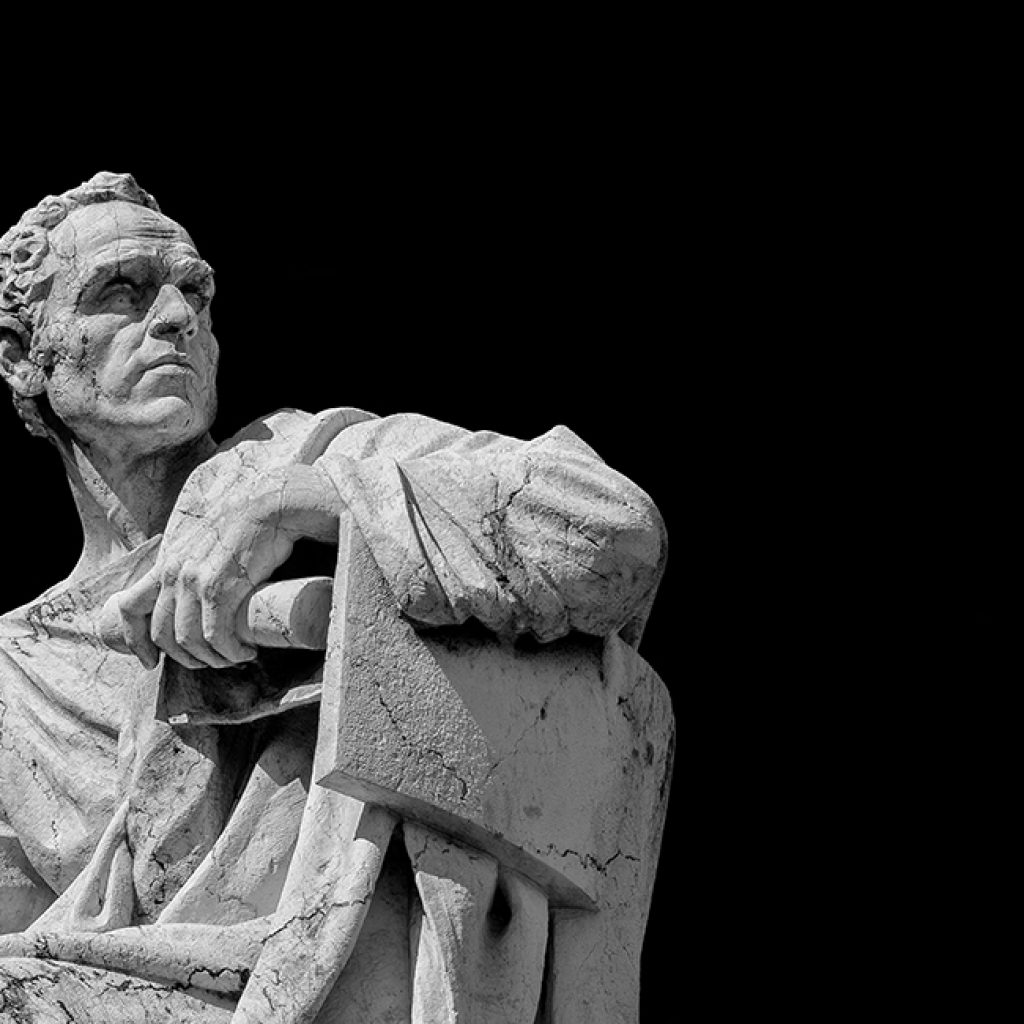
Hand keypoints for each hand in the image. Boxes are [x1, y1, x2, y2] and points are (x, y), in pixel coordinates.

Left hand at [108, 463, 339, 669]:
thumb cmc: (248, 524)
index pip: (129, 607)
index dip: (135, 641)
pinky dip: (230, 652)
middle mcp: (173, 572)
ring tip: (234, 658)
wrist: (272, 506)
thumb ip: (194, 561)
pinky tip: (246, 652)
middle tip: (211, 661)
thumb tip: (198, 588)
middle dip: (185, 658)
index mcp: (167, 561)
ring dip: (212, 659)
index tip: (151, 661)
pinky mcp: (220, 588)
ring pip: (188, 640)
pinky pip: (215, 636)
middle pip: (161, 633)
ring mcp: (194, 580)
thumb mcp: (207, 541)